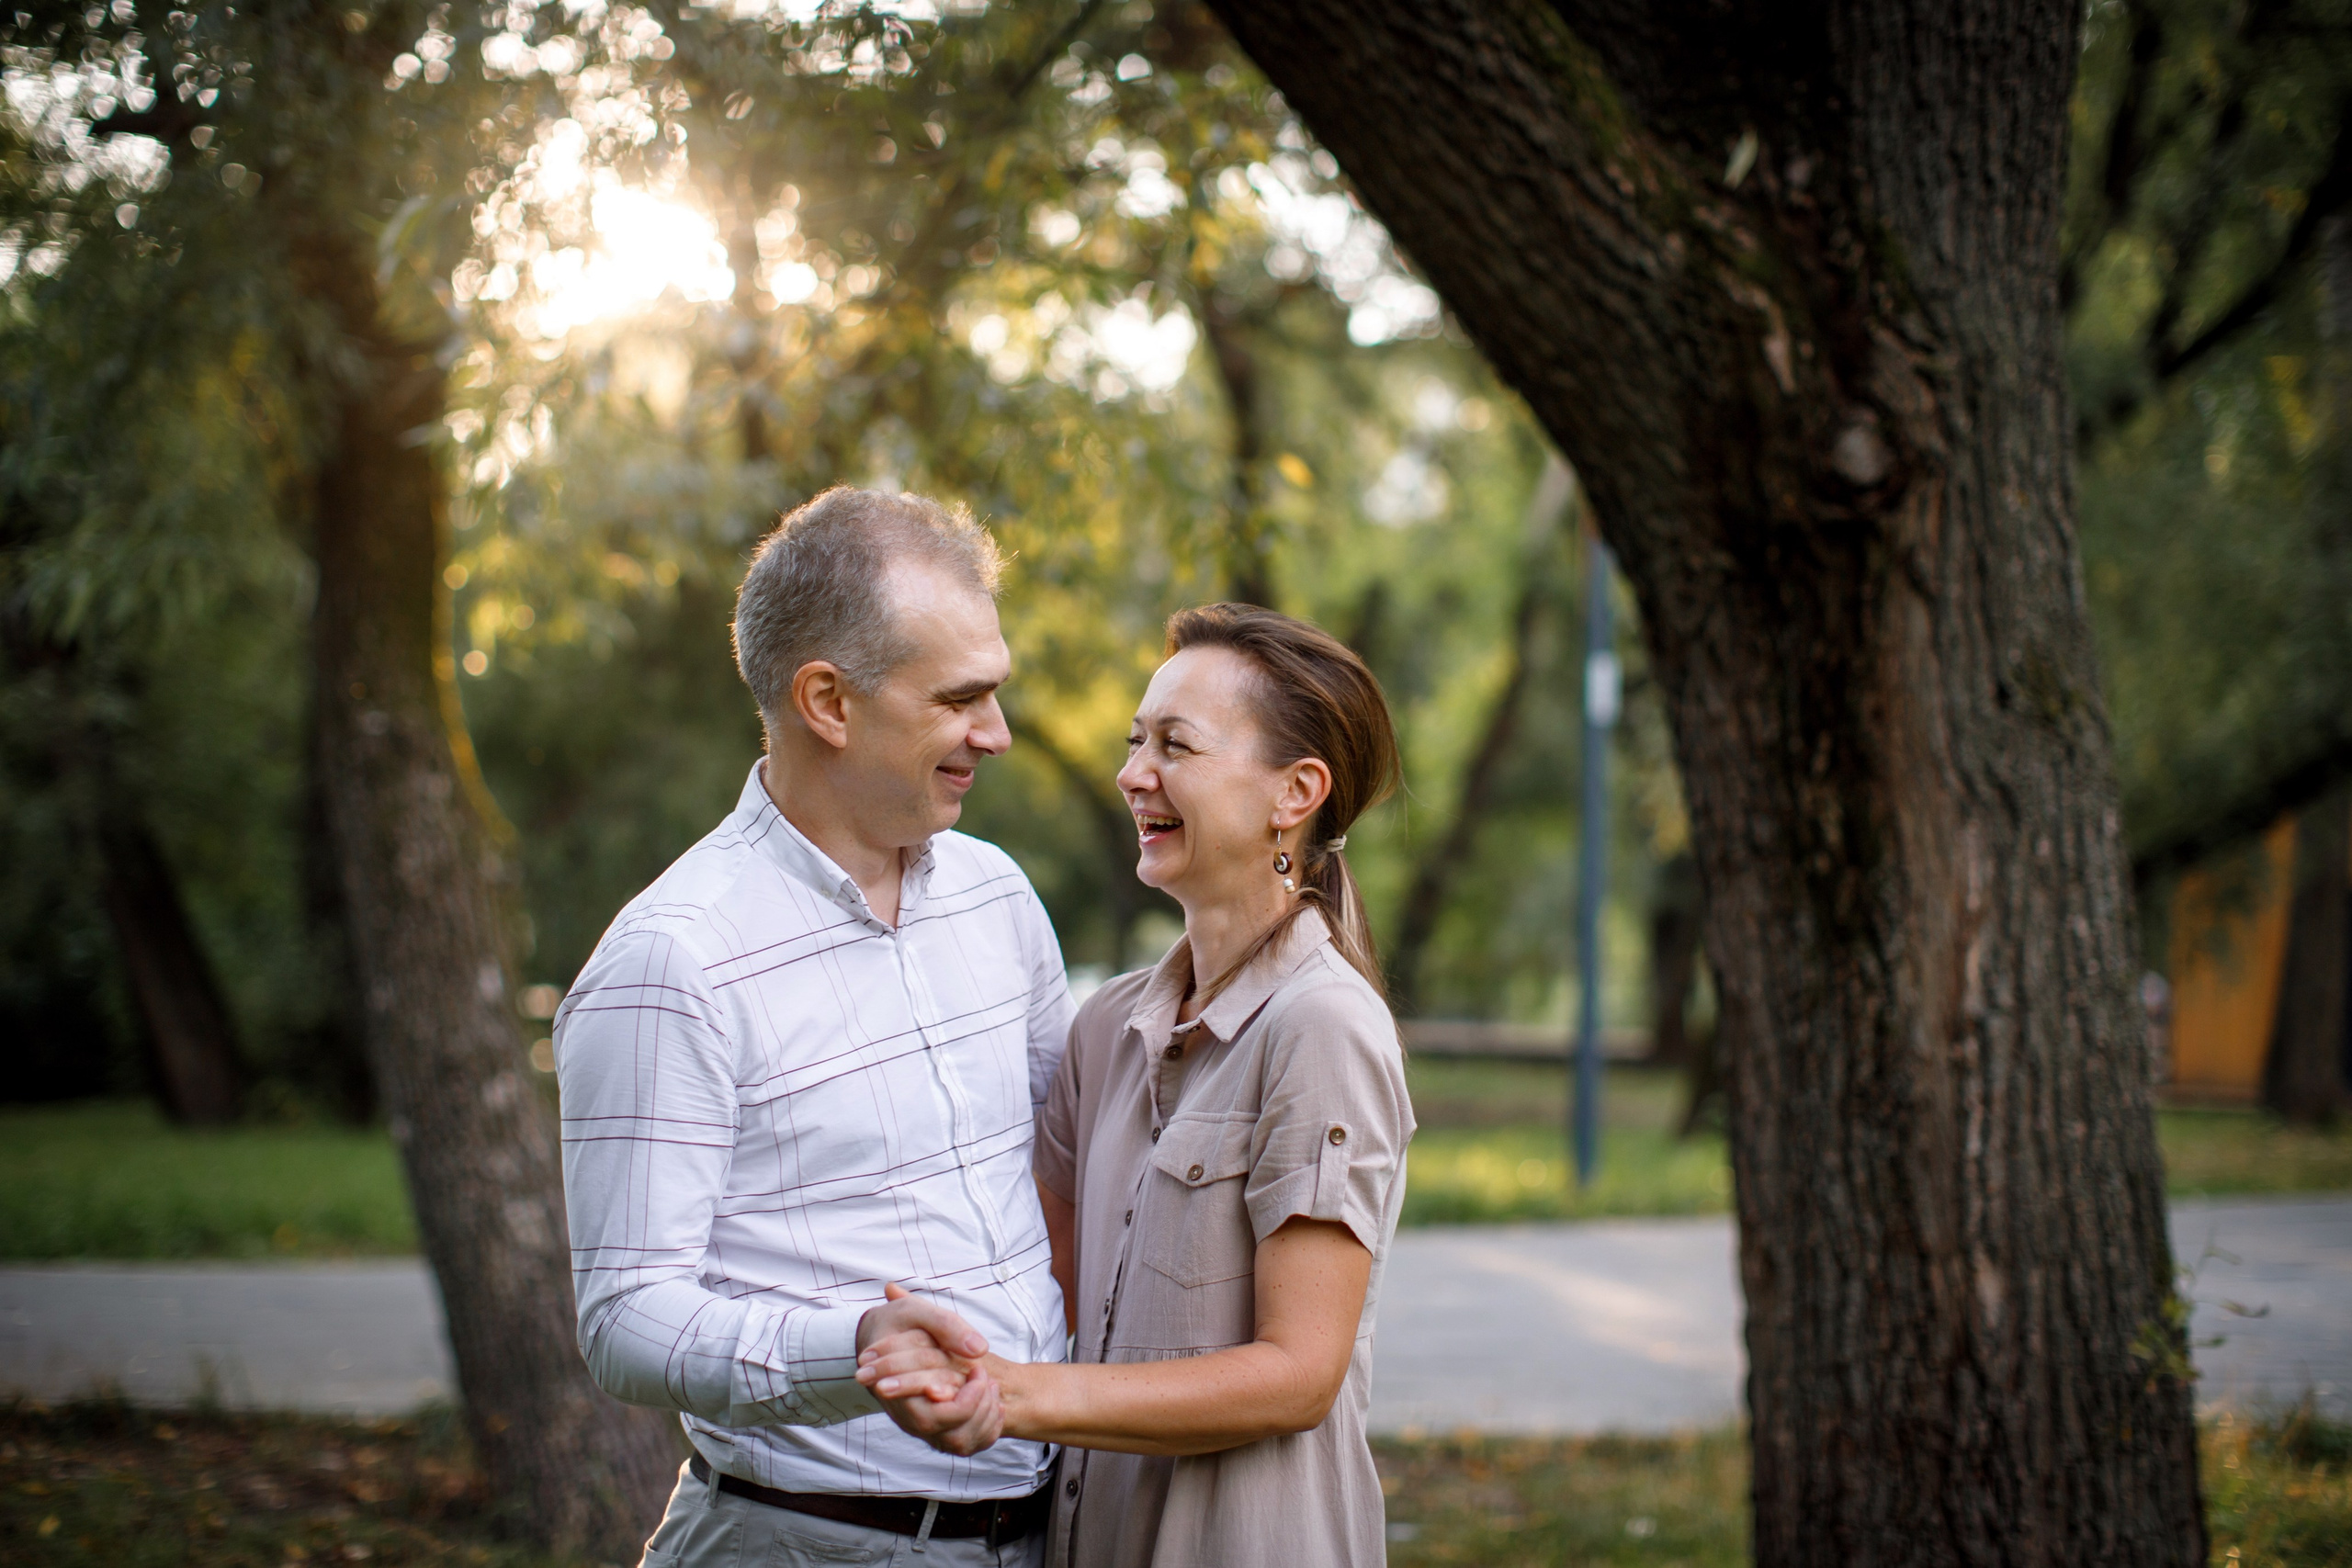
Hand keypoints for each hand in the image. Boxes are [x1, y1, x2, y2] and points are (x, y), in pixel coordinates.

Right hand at [856, 1283, 1003, 1454]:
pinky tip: (993, 1401)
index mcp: (899, 1396)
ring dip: (986, 1418)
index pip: (936, 1418)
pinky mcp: (936, 1426)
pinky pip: (969, 1443)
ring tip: (989, 1385)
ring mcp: (923, 1426)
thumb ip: (945, 1327)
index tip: (977, 1368)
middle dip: (980, 1408)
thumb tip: (979, 1349)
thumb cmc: (896, 1323)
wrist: (880, 1336)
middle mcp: (909, 1419)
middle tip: (986, 1376)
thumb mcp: (914, 1312)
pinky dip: (988, 1427)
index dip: (966, 1400)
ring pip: (962, 1444)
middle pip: (953, 1438)